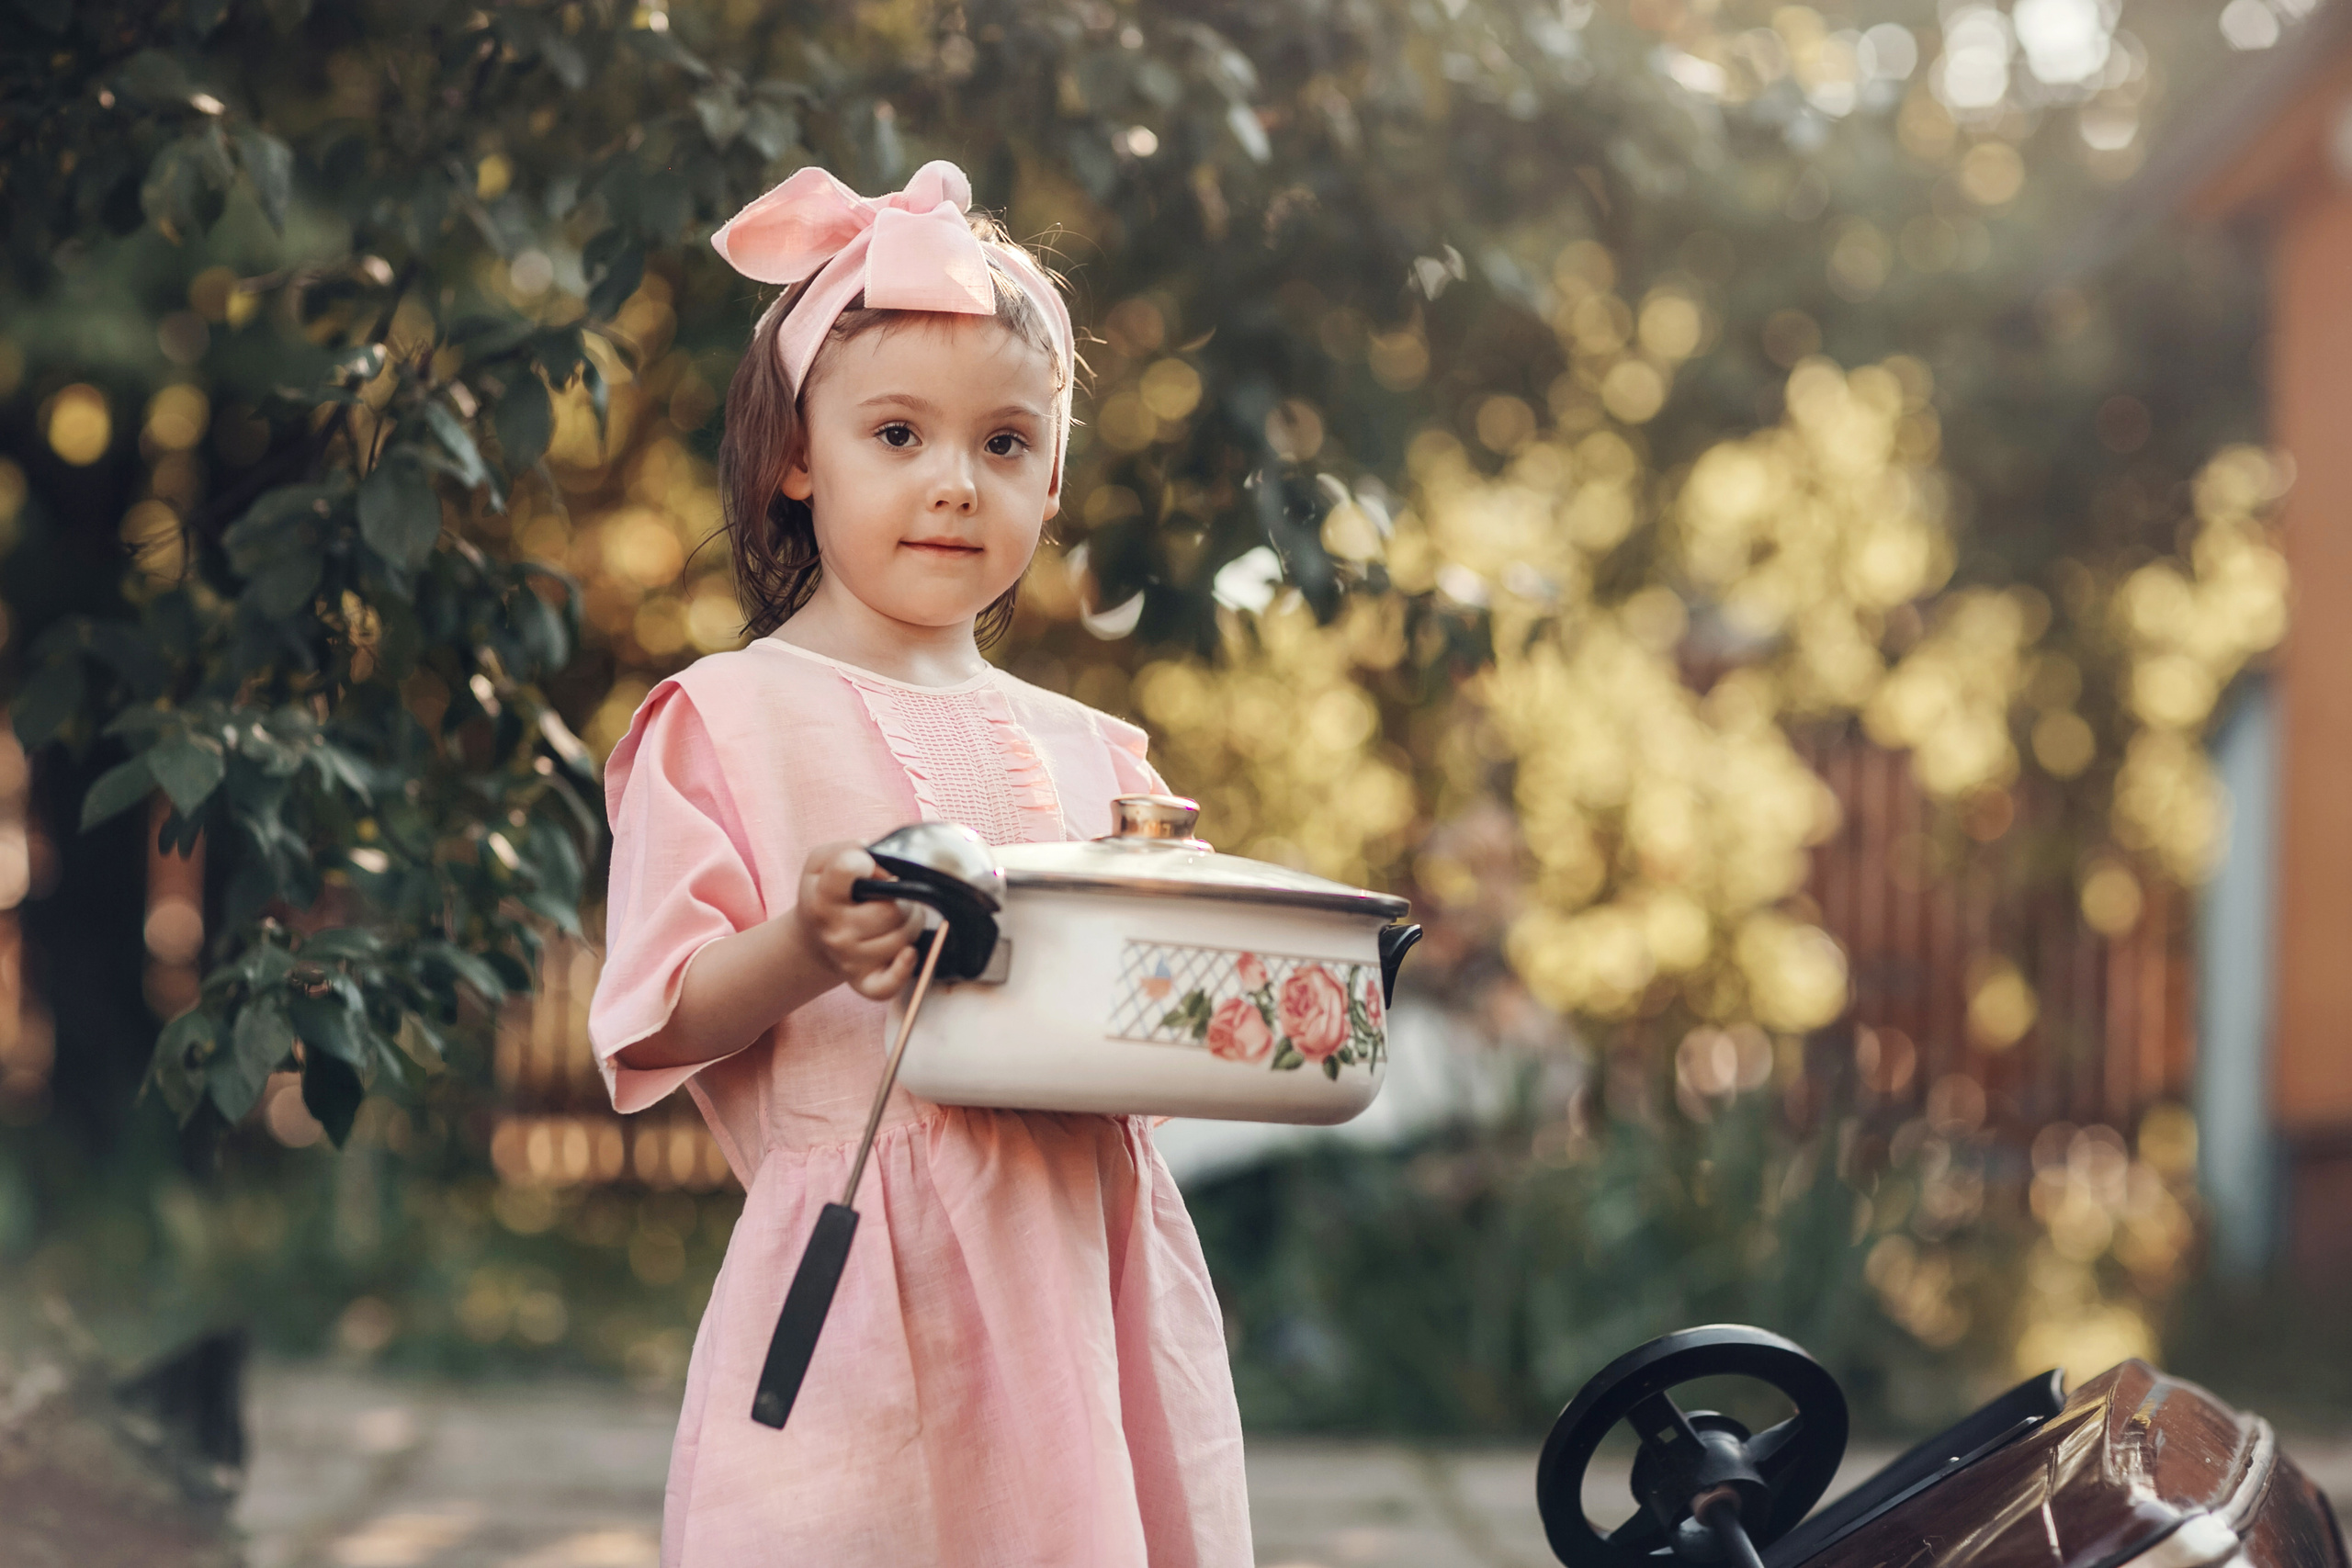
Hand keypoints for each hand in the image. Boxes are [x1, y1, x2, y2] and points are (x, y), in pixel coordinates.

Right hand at [795, 842, 925, 1000]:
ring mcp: (849, 960)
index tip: (867, 866)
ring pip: (901, 938)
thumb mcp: (824, 861)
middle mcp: (834, 932)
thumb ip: (849, 849)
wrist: (815, 936)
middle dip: (903, 898)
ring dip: (910, 924)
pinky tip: (909, 952)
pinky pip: (888, 986)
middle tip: (895, 896)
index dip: (865, 861)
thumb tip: (880, 864)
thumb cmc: (826, 892)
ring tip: (899, 917)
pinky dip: (904, 970)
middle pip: (891, 911)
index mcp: (822, 898)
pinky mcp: (864, 983)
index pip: (848, 869)